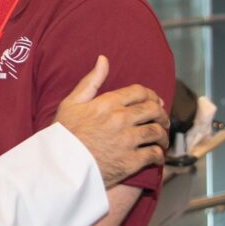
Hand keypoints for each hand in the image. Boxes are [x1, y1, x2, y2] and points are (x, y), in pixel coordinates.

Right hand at [55, 56, 168, 187]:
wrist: (61, 166)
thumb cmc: (63, 134)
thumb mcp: (71, 102)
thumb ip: (90, 81)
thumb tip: (103, 59)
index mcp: (108, 103)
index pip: (140, 92)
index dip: (151, 95)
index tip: (155, 101)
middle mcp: (121, 119)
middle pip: (153, 110)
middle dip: (161, 114)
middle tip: (162, 120)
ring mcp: (128, 141)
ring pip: (157, 132)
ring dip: (163, 135)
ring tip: (162, 139)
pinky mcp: (131, 162)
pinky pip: (154, 155)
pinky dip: (159, 155)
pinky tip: (157, 155)